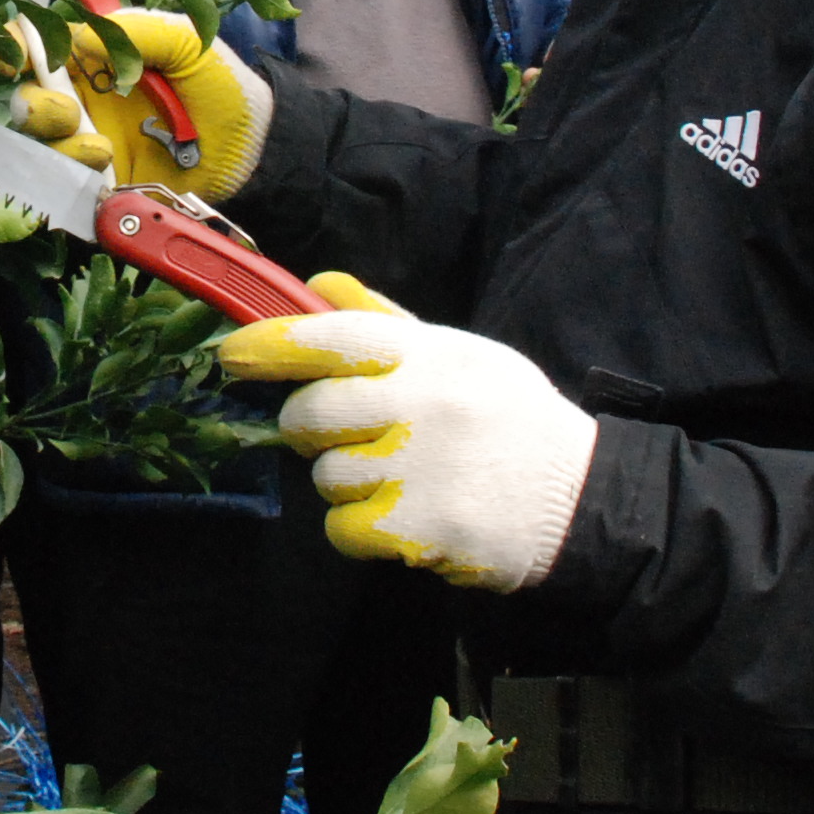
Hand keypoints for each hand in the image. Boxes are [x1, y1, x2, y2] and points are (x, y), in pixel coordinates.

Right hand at [7, 2, 270, 201]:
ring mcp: (88, 144)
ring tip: (102, 148)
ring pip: (40, 147)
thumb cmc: (219, 84)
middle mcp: (82, 99)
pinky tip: (104, 168)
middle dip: (33, 106)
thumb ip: (136, 31)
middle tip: (65, 111)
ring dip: (58, 145)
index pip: (37, 46)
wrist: (254, 146)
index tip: (12, 61)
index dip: (14, 50)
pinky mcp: (101, 186)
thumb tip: (77, 36)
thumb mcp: (185, 40)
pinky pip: (66, 187)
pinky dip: (71, 180)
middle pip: (26, 100)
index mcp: (93, 56)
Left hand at [219, 274, 597, 592]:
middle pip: (309, 414)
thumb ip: (386, 322)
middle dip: (308, 428)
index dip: (271, 343)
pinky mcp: (416, 528)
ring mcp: (416, 469)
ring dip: (344, 480)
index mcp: (428, 355)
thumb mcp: (461, 355)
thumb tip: (319, 285)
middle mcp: (419, 405)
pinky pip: (342, 527)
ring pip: (325, 475)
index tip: (233, 354)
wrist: (580, 499)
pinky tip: (401, 516)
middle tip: (341, 434)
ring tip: (397, 476)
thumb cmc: (510, 420)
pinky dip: (359, 528)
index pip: (331, 337)